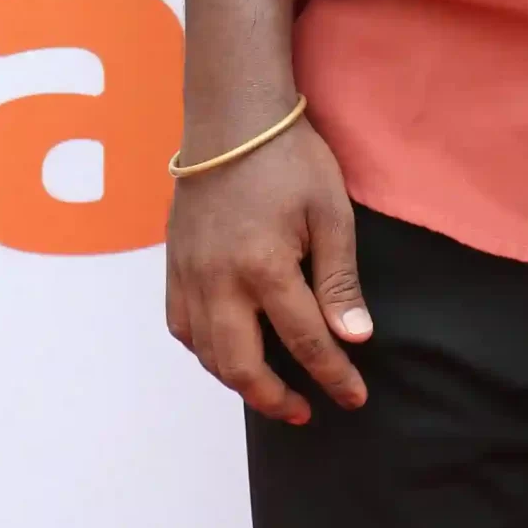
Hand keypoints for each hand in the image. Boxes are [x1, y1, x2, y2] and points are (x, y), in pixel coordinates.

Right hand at [166, 115, 372, 426]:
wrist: (231, 117)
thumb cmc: (289, 157)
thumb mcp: (330, 211)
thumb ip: (339, 279)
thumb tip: (353, 337)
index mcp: (264, 266)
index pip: (305, 340)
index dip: (333, 375)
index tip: (354, 398)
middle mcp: (219, 281)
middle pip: (242, 366)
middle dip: (276, 399)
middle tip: (307, 410)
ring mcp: (189, 275)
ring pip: (207, 355)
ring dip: (240, 382)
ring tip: (272, 390)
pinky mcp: (173, 265)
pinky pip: (181, 328)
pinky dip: (205, 351)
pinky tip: (228, 351)